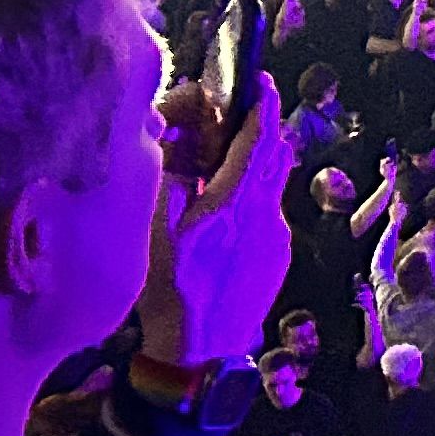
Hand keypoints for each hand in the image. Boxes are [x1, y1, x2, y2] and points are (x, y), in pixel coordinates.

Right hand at [143, 72, 293, 367]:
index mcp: (233, 205)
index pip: (258, 139)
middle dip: (256, 129)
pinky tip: (220, 215)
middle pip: (272, 155)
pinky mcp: (279, 256)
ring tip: (218, 167)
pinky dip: (249, 199)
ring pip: (270, 184)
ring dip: (252, 165)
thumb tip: (175, 141)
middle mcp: (265, 215)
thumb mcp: (155, 233)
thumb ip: (169, 180)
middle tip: (231, 118)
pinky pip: (268, 212)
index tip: (259, 80)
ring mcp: (277, 236)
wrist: (202, 355)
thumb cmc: (172, 293)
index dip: (260, 104)